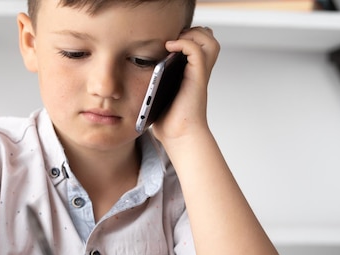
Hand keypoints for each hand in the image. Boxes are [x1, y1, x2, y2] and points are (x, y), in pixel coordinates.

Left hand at [152, 26, 219, 142]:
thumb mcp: (158, 96)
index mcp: (189, 73)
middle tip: (172, 40)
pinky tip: (169, 48)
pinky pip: (196, 50)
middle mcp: (197, 71)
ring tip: (172, 42)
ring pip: (207, 39)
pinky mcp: (197, 77)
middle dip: (191, 32)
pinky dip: (184, 43)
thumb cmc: (168, 122)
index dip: (184, 37)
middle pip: (207, 38)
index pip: (196, 44)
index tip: (165, 42)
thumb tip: (132, 73)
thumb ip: (155, 82)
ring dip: (191, 34)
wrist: (179, 137)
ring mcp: (198, 73)